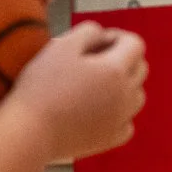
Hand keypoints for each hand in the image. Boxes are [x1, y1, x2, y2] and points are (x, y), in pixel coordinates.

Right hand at [6, 22, 146, 160]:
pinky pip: (127, 122)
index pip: (135, 44)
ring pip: (137, 96)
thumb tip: (103, 35)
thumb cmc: (42, 87)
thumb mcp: (62, 46)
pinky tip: (98, 109)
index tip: (98, 41)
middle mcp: (126, 95)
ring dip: (124, 86)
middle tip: (94, 61)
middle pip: (141, 69)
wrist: (31, 132)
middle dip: (123, 58)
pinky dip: (118, 113)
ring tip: (96, 85)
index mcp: (115, 70)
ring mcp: (121, 119)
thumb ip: (88, 32)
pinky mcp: (112, 139)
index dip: (117, 37)